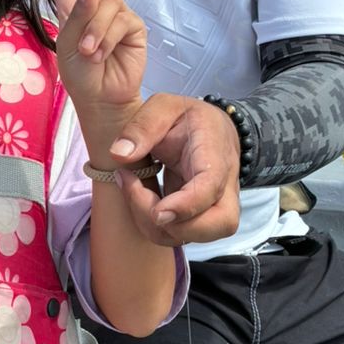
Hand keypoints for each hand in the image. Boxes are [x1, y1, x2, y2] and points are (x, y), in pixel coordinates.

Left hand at [35, 0, 146, 150]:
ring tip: (89, 53)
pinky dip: (108, 37)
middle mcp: (96, 4)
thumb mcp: (67, 45)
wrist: (103, 101)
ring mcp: (116, 12)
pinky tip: (103, 54)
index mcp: (72, 6)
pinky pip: (120, 19)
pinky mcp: (133, 25)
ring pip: (107, 2)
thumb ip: (80, 15)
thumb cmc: (81, 77)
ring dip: (95, 30)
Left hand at [109, 96, 242, 245]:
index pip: (211, 189)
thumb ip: (142, 126)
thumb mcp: (164, 107)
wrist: (211, 129)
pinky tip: (137, 196)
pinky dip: (152, 225)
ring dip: (155, 225)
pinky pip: (179, 234)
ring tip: (131, 187)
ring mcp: (215, 206)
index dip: (186, 206)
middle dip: (172, 224)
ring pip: (196, 236)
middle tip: (136, 191)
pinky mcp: (200, 218)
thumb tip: (119, 154)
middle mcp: (223, 186)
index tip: (157, 212)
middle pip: (218, 224)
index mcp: (215, 154)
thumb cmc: (188, 118)